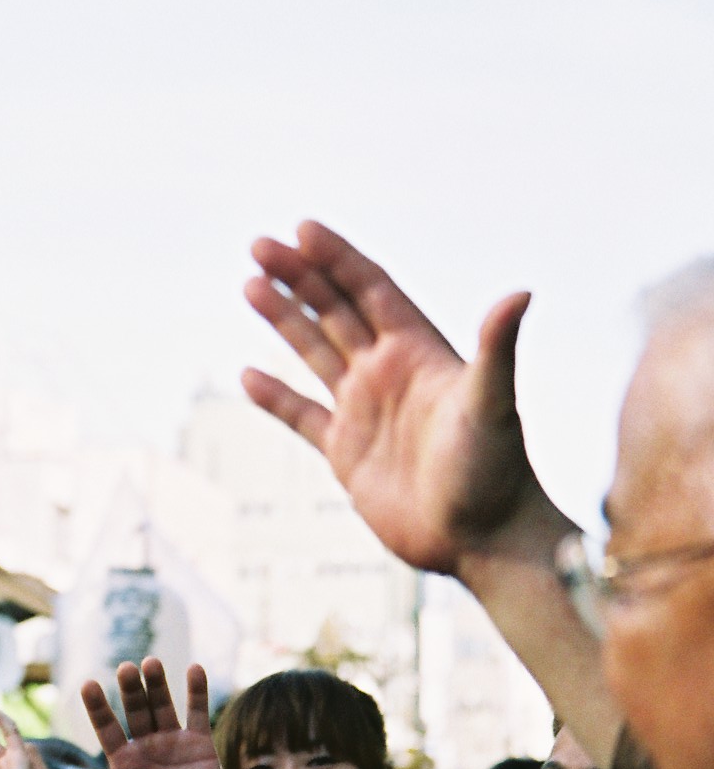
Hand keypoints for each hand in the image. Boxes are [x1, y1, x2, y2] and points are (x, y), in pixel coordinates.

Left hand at [45, 660, 226, 768]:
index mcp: (122, 759)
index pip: (106, 727)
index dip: (98, 707)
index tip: (88, 684)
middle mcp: (145, 745)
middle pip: (135, 710)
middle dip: (130, 690)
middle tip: (125, 668)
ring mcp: (172, 742)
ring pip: (162, 706)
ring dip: (157, 684)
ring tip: (150, 662)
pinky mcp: (200, 745)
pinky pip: (197, 714)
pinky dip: (196, 692)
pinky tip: (195, 668)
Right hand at [243, 221, 566, 576]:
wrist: (483, 539)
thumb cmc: (496, 472)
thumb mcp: (493, 405)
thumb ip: (497, 348)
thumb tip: (519, 295)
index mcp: (419, 352)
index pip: (370, 290)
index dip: (337, 258)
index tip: (303, 229)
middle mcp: (388, 373)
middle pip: (334, 310)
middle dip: (298, 276)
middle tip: (259, 246)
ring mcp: (364, 411)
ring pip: (314, 352)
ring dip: (283, 319)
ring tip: (250, 286)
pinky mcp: (345, 452)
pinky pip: (301, 416)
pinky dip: (274, 397)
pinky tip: (249, 375)